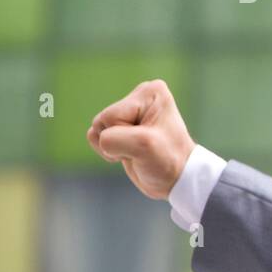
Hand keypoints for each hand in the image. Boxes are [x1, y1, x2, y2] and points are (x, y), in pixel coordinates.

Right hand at [86, 79, 196, 198]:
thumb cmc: (167, 161)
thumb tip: (99, 139)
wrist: (176, 179)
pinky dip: (108, 150)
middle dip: (119, 141)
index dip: (127, 135)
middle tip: (144, 148)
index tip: (151, 140)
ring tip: (138, 150)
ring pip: (97, 129)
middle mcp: (141, 96)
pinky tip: (130, 152)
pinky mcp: (121, 126)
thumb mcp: (143, 146)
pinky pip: (95, 136)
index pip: (113, 116)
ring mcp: (130, 111)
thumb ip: (112, 139)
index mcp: (151, 92)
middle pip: (103, 120)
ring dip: (112, 147)